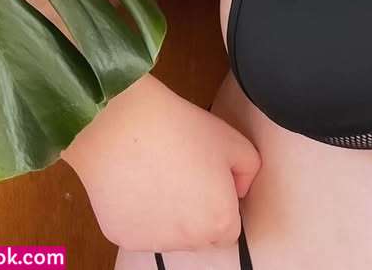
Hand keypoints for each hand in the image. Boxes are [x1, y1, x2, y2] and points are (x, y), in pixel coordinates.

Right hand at [64, 73, 261, 252]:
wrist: (124, 129)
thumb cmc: (178, 131)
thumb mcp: (233, 140)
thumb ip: (248, 170)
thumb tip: (238, 189)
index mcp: (218, 220)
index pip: (229, 230)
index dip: (222, 204)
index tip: (211, 182)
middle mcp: (188, 240)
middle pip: (200, 236)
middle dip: (198, 213)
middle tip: (187, 175)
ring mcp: (153, 242)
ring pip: (170, 235)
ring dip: (170, 216)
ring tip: (161, 175)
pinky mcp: (123, 237)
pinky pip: (140, 231)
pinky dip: (142, 214)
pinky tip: (139, 183)